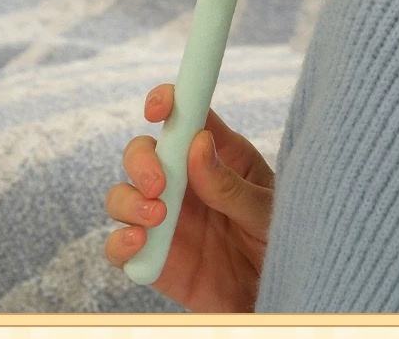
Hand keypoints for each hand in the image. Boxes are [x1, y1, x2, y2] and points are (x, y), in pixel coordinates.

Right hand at [104, 83, 274, 311]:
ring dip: (129, 200)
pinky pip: (118, 244)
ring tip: (157, 217)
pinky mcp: (153, 256)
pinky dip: (119, 241)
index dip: (167, 100)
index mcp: (217, 155)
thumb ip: (231, 184)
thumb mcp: (266, 211)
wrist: (273, 298)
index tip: (158, 108)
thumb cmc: (280, 243)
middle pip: (143, 151)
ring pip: (122, 193)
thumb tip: (198, 143)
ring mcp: (164, 218)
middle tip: (160, 184)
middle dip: (142, 160)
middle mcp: (184, 181)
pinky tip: (140, 244)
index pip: (185, 114)